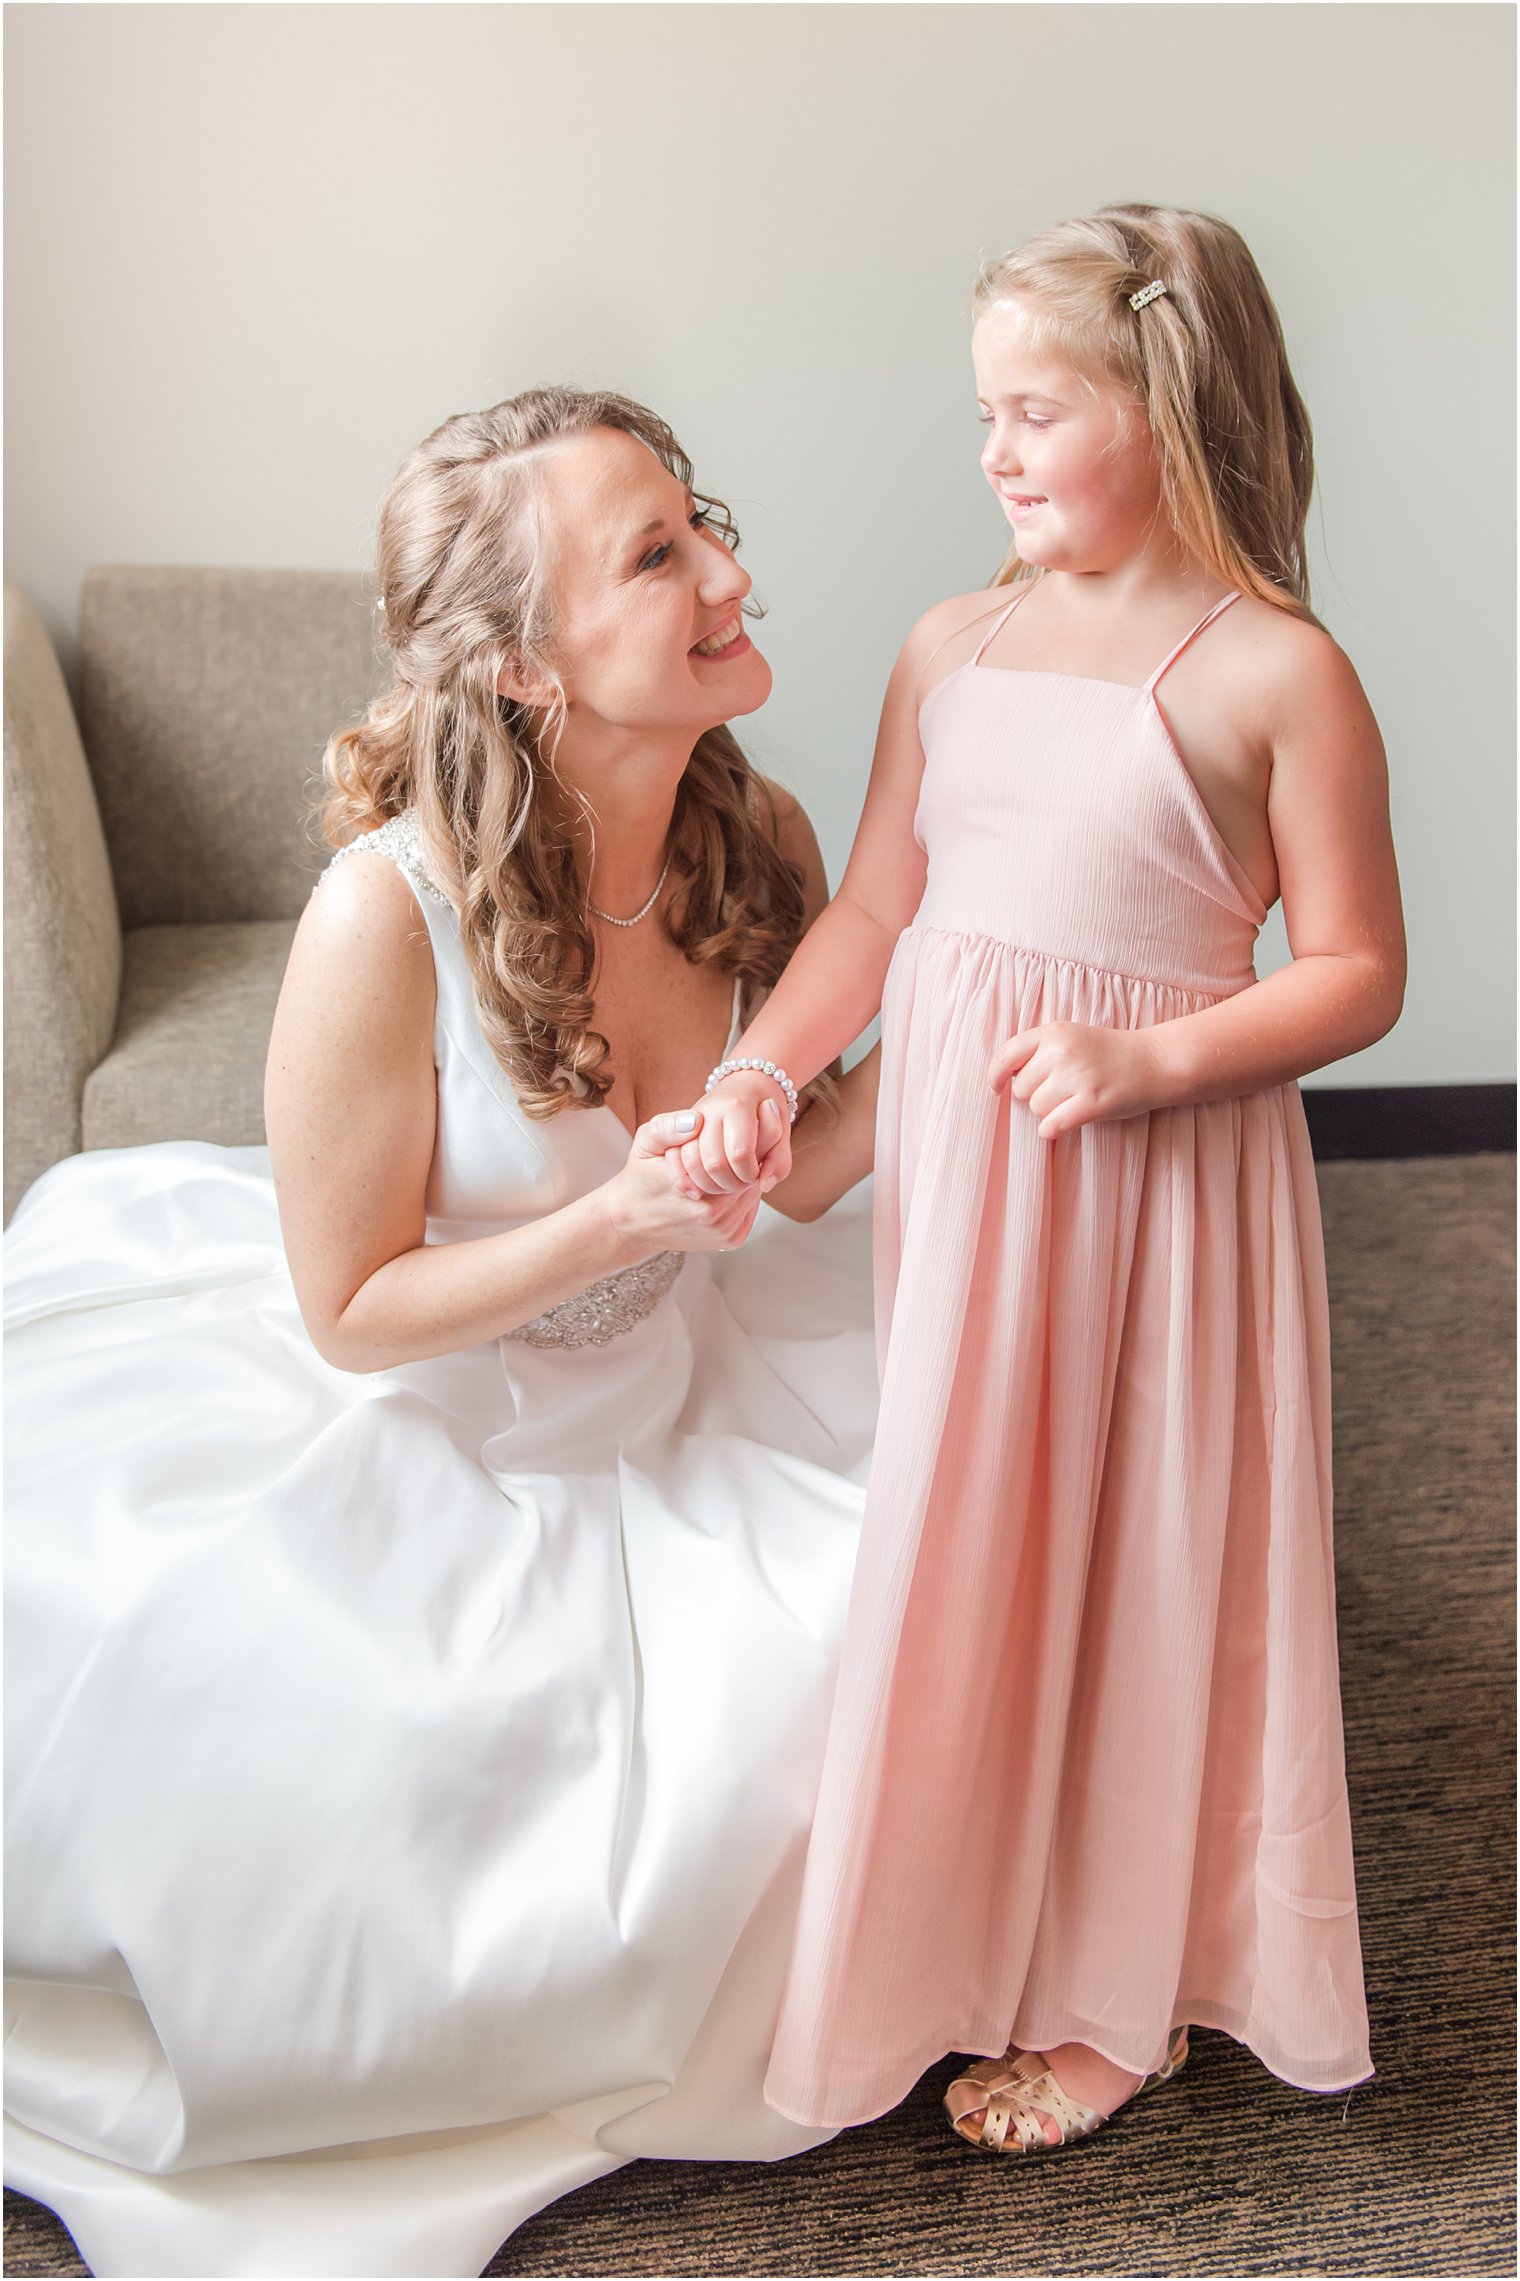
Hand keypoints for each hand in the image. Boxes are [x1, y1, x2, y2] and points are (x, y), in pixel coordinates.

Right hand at [601, 1110, 763, 1253]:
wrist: (632, 1222)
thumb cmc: (641, 1179)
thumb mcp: (646, 1143)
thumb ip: (669, 1127)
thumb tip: (696, 1120)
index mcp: (697, 1187)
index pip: (744, 1155)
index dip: (747, 1137)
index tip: (745, 1125)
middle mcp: (714, 1214)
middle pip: (753, 1175)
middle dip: (748, 1157)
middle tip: (741, 1140)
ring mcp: (724, 1231)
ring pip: (754, 1192)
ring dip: (747, 1177)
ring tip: (734, 1160)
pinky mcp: (730, 1240)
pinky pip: (750, 1210)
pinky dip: (744, 1196)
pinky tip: (728, 1185)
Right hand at [667, 1074, 792, 1196]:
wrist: (742, 1083)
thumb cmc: (765, 1109)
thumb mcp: (782, 1131)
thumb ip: (779, 1160)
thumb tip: (764, 1185)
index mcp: (736, 1105)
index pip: (740, 1153)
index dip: (750, 1173)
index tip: (756, 1173)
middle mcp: (709, 1111)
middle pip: (715, 1163)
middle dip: (731, 1183)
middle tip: (742, 1181)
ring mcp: (689, 1122)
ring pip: (693, 1165)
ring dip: (711, 1186)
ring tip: (726, 1184)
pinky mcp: (677, 1132)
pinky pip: (676, 1165)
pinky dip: (689, 1182)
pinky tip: (702, 1190)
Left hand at [989, 1022, 1169, 1138]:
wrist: (1153, 1061)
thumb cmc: (1107, 1053)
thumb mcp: (1071, 1036)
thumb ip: (1039, 1049)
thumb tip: (1004, 1078)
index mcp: (1053, 1032)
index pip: (1006, 1055)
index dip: (995, 1076)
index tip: (995, 1088)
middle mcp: (1061, 1052)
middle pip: (1021, 1089)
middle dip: (1035, 1095)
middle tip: (1063, 1090)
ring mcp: (1077, 1077)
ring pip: (1036, 1109)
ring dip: (1050, 1112)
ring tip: (1074, 1100)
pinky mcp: (1092, 1102)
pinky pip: (1051, 1126)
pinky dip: (1052, 1130)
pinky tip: (1063, 1123)